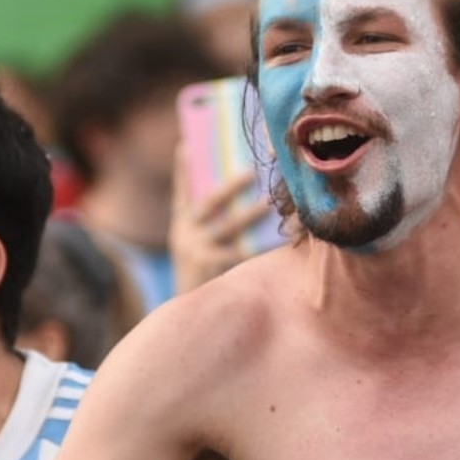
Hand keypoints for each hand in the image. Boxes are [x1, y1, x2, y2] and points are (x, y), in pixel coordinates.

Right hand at [170, 144, 276, 293]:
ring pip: (227, 228)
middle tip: (252, 171)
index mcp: (181, 222)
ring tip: (269, 203)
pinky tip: (278, 238)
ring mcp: (197, 252)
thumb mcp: (192, 242)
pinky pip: (241, 253)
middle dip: (231, 186)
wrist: (190, 315)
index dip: (184, 167)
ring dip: (249, 214)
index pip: (182, 189)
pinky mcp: (213, 270)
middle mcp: (184, 234)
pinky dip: (260, 245)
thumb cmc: (201, 271)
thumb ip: (203, 219)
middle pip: (209, 203)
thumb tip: (236, 194)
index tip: (187, 144)